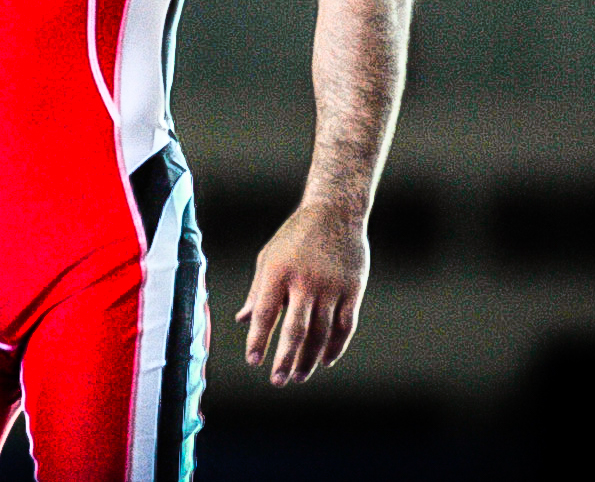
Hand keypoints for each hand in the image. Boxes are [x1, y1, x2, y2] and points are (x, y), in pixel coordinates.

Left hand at [235, 202, 368, 386]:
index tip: (253, 361)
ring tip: (299, 376)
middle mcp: (305, 282)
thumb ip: (257, 291)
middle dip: (285, 359)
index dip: (258, 339)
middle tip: (278, 381)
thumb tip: (242, 321)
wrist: (335, 212)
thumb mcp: (269, 257)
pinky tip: (325, 360)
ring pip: (321, 333)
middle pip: (295, 330)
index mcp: (278, 272)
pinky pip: (344, 327)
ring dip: (309, 359)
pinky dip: (335, 347)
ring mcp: (331, 287)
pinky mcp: (352, 290)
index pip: (265, 313)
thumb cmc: (295, 236)